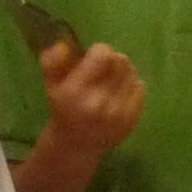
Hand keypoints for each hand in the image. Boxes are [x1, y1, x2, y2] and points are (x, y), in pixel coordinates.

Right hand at [40, 39, 144, 158]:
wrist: (77, 146)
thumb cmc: (63, 110)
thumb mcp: (51, 85)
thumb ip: (52, 63)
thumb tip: (64, 45)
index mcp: (75, 92)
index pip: (102, 55)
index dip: (99, 51)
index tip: (92, 58)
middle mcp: (98, 102)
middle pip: (120, 61)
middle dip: (112, 60)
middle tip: (104, 69)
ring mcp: (118, 112)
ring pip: (132, 72)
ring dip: (123, 72)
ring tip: (111, 81)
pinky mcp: (132, 119)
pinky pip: (140, 87)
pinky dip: (131, 86)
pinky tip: (119, 93)